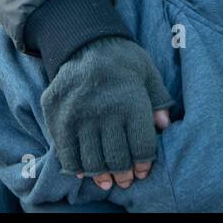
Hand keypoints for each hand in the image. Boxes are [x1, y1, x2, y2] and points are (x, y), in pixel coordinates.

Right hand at [39, 35, 173, 191]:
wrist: (85, 42)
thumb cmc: (122, 60)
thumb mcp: (148, 72)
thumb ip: (159, 99)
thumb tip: (164, 126)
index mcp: (131, 101)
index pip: (142, 147)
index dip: (144, 163)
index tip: (143, 170)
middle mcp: (105, 110)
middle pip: (117, 158)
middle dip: (124, 174)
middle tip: (125, 180)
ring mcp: (79, 115)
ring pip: (92, 160)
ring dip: (101, 175)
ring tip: (107, 180)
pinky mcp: (58, 117)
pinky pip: (67, 154)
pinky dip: (76, 167)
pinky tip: (84, 171)